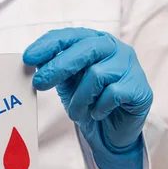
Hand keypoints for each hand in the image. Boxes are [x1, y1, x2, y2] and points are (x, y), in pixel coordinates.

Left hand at [23, 28, 152, 168]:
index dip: (48, 44)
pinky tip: (98, 114)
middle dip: (58, 67)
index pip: (70, 36)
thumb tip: (32, 60)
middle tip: (38, 83)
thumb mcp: (67, 84)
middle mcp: (115, 48)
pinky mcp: (139, 88)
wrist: (111, 132)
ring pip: (97, 74)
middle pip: (85, 49)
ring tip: (76, 112)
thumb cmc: (89, 103)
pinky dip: (99, 108)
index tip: (28, 58)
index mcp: (95, 42)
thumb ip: (54, 69)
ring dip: (79, 99)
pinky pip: (113, 94)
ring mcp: (130, 66)